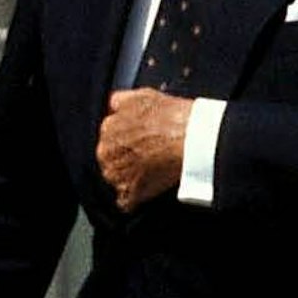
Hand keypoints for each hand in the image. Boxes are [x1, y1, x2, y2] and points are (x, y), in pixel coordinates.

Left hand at [97, 88, 191, 211]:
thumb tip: (114, 105)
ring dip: (128, 179)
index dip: (125, 140)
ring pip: (115, 179)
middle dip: (124, 160)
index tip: (138, 142)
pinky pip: (125, 202)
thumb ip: (121, 101)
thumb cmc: (172, 117)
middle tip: (147, 158)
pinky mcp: (129, 194)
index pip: (108, 136)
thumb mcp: (142, 95)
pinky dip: (134, 199)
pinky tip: (147, 191)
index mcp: (107, 128)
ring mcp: (116, 175)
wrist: (191, 139)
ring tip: (150, 174)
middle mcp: (106, 152)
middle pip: (110, 159)